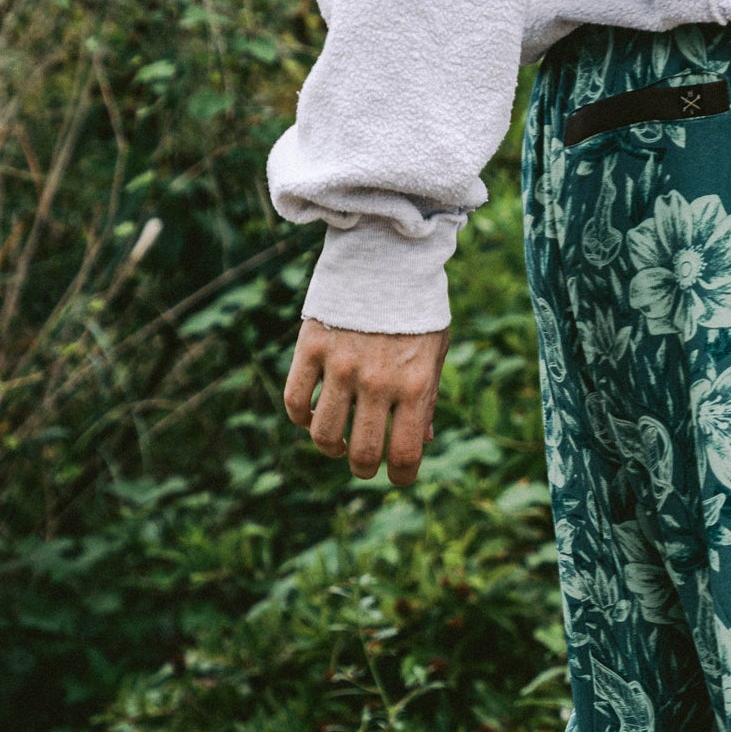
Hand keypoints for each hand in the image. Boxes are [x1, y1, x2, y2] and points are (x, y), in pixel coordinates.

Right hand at [283, 319, 449, 483]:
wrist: (385, 255)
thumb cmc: (415, 309)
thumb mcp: (434, 352)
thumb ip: (427, 398)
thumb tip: (422, 440)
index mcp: (415, 385)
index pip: (405, 454)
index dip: (402, 477)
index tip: (398, 477)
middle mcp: (377, 380)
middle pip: (363, 453)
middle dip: (365, 468)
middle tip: (365, 461)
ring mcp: (341, 365)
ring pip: (324, 435)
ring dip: (332, 448)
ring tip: (339, 442)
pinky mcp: (311, 347)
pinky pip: (296, 402)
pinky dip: (302, 418)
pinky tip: (313, 416)